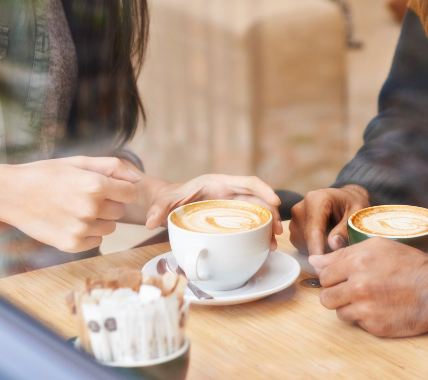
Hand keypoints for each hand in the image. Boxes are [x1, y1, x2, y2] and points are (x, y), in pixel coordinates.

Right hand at [0, 156, 140, 252]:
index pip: (131, 193)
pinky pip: (96, 241)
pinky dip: (88, 233)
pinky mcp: (71, 245)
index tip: (106, 187)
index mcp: (95, 185)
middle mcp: (91, 208)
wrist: (11, 194)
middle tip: (86, 196)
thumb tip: (137, 178)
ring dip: (100, 220)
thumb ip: (112, 167)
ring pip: (110, 228)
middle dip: (110, 204)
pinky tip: (70, 221)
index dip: (120, 189)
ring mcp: (81, 229)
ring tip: (77, 209)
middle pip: (121, 211)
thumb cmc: (47, 173)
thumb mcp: (79, 161)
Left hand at [145, 174, 282, 249]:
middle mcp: (229, 193)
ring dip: (268, 226)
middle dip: (271, 213)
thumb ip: (158, 209)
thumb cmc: (170, 198)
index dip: (263, 189)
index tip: (275, 201)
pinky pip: (249, 223)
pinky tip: (263, 246)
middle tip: (277, 232)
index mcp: (218, 183)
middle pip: (257, 199)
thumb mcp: (164, 201)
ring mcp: (232, 206)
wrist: (168, 203)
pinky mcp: (231, 218)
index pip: (247, 182)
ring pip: (257, 213)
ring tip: (273, 244)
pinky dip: (258, 233)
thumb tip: (150, 223)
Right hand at [289, 185, 369, 255]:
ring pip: (303, 243)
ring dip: (318, 249)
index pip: (314, 231)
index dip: (318, 251)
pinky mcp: (294, 226)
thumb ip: (345, 229)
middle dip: (322, 250)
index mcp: (316, 200)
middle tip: (341, 251)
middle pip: (307, 239)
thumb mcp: (356, 213)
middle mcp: (300, 208)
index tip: (322, 269)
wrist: (344, 198)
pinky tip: (326, 241)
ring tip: (335, 242)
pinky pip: (301, 244)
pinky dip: (313, 247)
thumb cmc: (351, 204)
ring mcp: (295, 218)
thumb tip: (333, 245)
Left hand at [309, 237, 427, 336]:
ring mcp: (367, 309)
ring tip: (368, 298)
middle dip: (336, 294)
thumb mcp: (377, 246)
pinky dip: (366, 318)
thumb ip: (342, 253)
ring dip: (350, 307)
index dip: (332, 277)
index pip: (324, 276)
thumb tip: (314, 260)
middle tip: (352, 290)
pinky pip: (358, 324)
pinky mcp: (376, 327)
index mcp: (357, 262)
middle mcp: (359, 286)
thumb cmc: (408, 262)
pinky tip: (381, 307)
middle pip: (326, 298)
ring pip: (340, 313)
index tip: (341, 278)